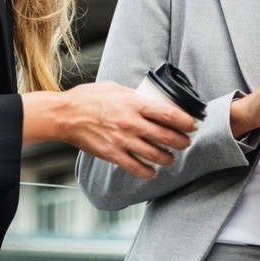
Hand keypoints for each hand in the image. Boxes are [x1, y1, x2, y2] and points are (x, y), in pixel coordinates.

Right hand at [21, 82, 197, 177]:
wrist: (66, 115)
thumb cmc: (89, 98)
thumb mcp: (116, 88)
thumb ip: (134, 95)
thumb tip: (150, 99)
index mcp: (134, 103)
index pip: (168, 113)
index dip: (185, 121)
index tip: (193, 124)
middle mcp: (131, 122)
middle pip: (166, 136)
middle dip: (182, 141)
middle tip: (186, 142)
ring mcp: (122, 140)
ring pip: (155, 155)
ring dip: (168, 158)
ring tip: (171, 157)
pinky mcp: (113, 154)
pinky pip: (136, 168)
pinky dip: (148, 172)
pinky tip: (153, 171)